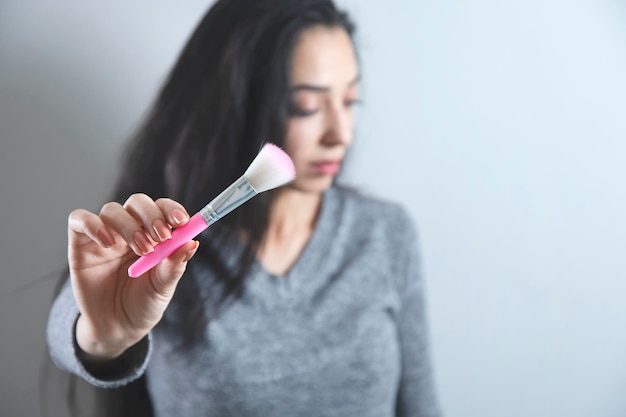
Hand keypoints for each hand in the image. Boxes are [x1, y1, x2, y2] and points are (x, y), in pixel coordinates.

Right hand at [68, 194, 198, 359]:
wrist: (118, 328)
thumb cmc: (144, 303)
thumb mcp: (164, 286)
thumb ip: (175, 264)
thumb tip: (192, 243)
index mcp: (153, 233)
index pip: (161, 208)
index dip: (171, 209)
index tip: (181, 222)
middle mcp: (129, 229)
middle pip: (137, 202)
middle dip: (152, 215)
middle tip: (162, 237)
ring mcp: (104, 235)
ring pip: (112, 210)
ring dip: (129, 226)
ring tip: (142, 251)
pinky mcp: (80, 245)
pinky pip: (79, 220)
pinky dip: (93, 225)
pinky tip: (108, 243)